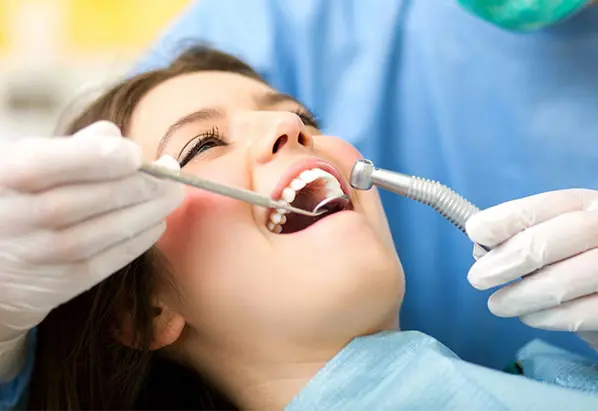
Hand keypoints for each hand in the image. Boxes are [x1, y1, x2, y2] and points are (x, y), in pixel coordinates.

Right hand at [0, 121, 183, 353]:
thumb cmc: (19, 199)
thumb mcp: (28, 163)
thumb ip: (72, 148)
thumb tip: (117, 138)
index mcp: (9, 174)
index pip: (58, 162)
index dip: (105, 157)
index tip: (136, 154)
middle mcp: (20, 216)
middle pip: (96, 197)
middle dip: (144, 184)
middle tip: (171, 175)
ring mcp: (42, 253)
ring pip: (110, 230)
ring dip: (151, 210)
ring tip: (171, 195)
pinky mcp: (63, 282)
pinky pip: (112, 259)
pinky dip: (141, 238)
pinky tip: (156, 221)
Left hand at [466, 189, 597, 331]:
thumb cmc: (578, 260)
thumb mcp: (558, 237)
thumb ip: (524, 237)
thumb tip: (482, 250)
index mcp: (587, 206)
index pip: (544, 205)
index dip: (505, 219)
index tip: (475, 231)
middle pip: (547, 242)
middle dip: (505, 261)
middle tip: (477, 278)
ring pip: (561, 281)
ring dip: (520, 296)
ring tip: (498, 304)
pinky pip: (581, 313)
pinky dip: (547, 317)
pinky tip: (530, 316)